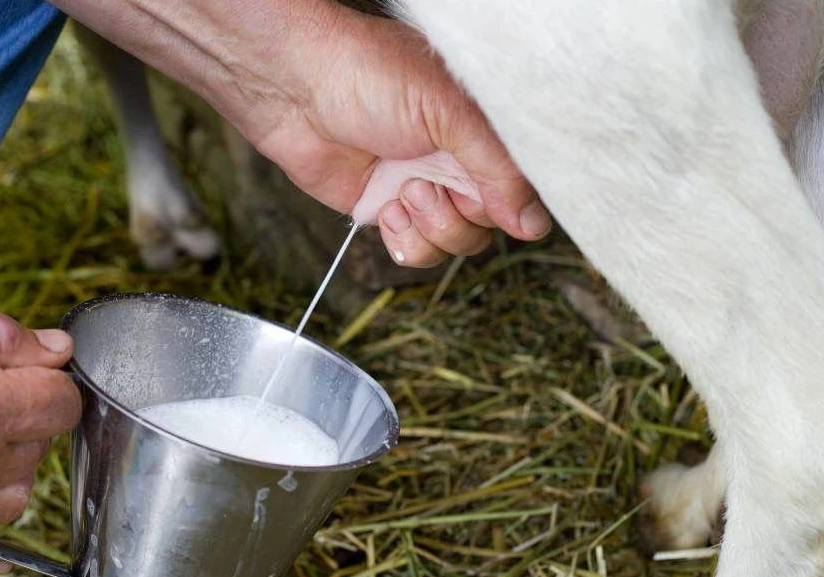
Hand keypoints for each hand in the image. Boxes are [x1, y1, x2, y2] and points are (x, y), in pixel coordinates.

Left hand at [254, 10, 552, 267]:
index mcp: (484, 131)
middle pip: (489, 225)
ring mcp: (424, 188)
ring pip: (455, 244)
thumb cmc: (370, 74)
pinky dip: (405, 241)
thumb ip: (498, 168)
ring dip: (431, 229)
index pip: (523, 189)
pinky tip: (386, 209)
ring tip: (403, 193)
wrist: (296, 88)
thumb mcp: (449, 112)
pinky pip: (416, 251)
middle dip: (459, 217)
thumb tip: (532, 223)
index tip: (483, 197)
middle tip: (425, 185)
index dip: (509, 204)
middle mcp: (459, 162)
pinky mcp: (388, 210)